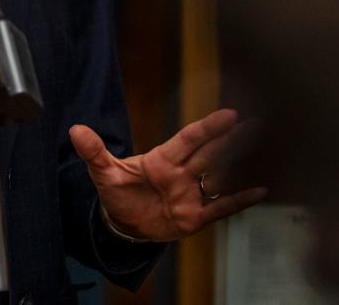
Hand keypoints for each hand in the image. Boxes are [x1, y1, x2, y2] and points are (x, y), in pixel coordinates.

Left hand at [69, 108, 265, 242]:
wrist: (124, 224)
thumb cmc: (119, 192)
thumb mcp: (104, 173)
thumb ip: (94, 152)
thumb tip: (75, 130)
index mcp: (162, 159)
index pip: (189, 139)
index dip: (208, 128)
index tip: (229, 114)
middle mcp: (182, 173)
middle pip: (210, 154)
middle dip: (232, 141)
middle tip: (255, 126)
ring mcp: (191, 194)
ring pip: (219, 176)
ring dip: (239, 165)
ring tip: (262, 151)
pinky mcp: (195, 216)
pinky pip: (220, 207)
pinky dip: (239, 200)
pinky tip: (261, 191)